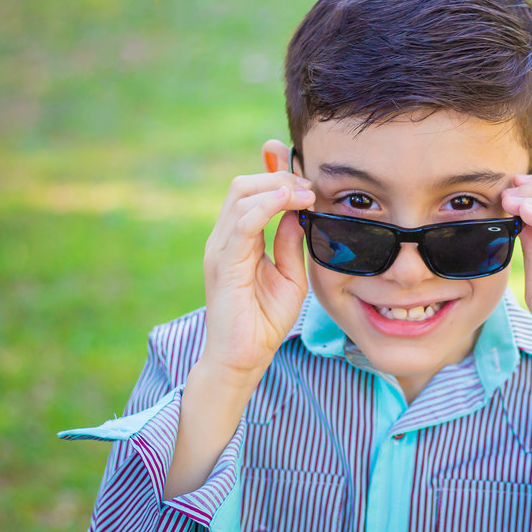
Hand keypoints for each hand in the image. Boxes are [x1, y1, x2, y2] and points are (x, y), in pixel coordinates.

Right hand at [200, 172, 315, 385]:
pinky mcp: (223, 263)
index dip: (277, 175)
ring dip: (278, 188)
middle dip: (280, 177)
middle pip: (244, 185)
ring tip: (306, 194)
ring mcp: (221, 248)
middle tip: (311, 188)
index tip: (308, 178)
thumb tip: (301, 211)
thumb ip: (292, 242)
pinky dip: (267, 206)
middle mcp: (225, 238)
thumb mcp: (290, 274)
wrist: (244, 357)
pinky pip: (242, 222)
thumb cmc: (265, 320)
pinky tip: (288, 202)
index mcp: (239, 238)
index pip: (252, 192)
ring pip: (241, 195)